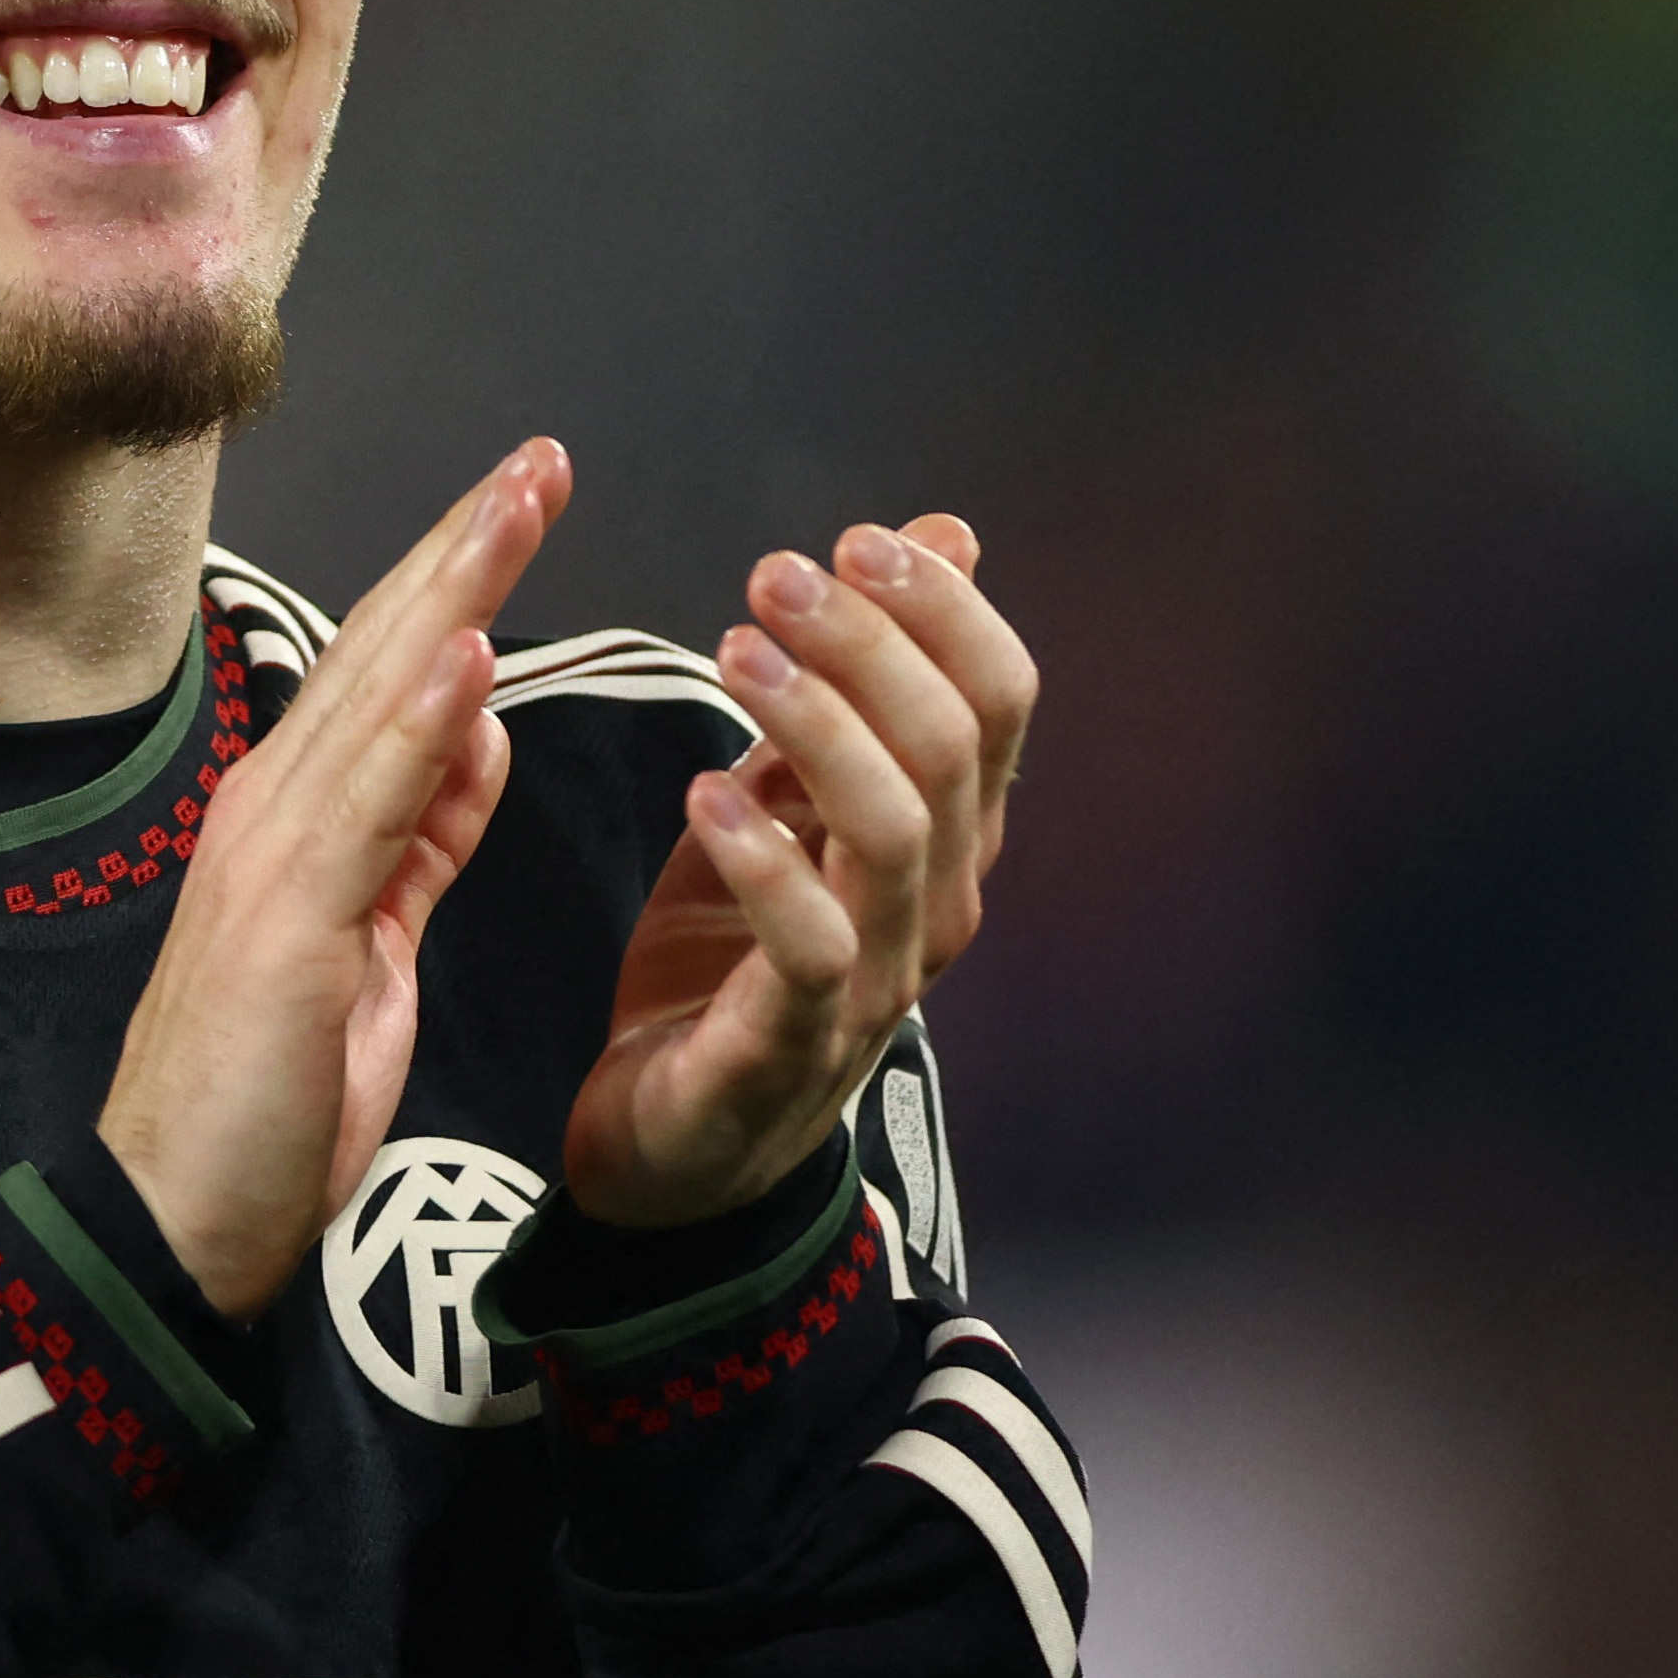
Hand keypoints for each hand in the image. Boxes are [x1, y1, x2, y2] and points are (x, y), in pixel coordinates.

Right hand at [99, 441, 568, 1309]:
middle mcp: (275, 809)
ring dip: (455, 592)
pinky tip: (470, 652)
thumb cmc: (269, 1097)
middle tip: (545, 456)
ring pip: (378, 696)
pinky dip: (418, 723)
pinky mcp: (285, 921)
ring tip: (521, 503)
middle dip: (467, 547)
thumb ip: (421, 837)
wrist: (180, 1220)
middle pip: (385, 650)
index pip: (393, 668)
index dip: (461, 575)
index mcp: (299, 815)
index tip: (529, 495)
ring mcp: (272, 857)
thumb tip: (480, 731)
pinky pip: (367, 806)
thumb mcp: (373, 947)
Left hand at [564, 513, 1032, 1230]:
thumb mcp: (793, 792)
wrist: (677, 1140)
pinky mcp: (793, 1045)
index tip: (855, 540)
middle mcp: (938, 903)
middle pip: (947, 748)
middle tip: (774, 575)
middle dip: (867, 644)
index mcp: (948, 834)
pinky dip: (765, 861)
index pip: (1000, 700)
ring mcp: (879, 982)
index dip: (944, 611)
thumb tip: (944, 538)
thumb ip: (863, 682)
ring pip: (894, 832)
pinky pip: (813, 946)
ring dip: (818, 723)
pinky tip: (705, 792)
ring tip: (733, 651)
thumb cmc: (736, 956)